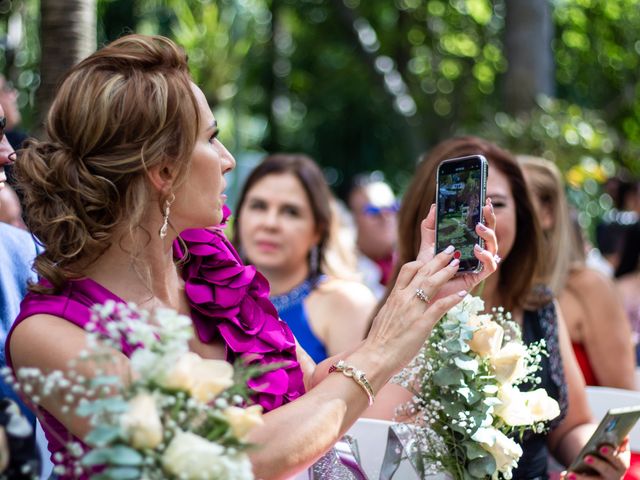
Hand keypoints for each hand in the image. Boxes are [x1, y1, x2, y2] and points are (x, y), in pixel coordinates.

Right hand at [365, 230, 466, 370]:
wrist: (375, 355)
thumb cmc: (379, 340)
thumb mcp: (386, 316)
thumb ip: (395, 306)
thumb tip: (400, 303)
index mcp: (395, 296)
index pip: (408, 270)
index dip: (422, 261)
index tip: (431, 255)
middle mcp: (404, 298)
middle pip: (423, 272)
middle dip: (438, 259)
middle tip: (450, 250)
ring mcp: (413, 309)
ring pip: (431, 283)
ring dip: (446, 272)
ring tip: (456, 264)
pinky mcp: (422, 323)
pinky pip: (440, 307)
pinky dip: (453, 298)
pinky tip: (463, 293)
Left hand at [416, 199, 497, 300]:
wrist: (422, 290)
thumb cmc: (427, 268)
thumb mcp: (427, 243)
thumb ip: (429, 225)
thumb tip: (434, 205)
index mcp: (467, 243)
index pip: (481, 226)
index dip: (487, 213)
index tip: (487, 200)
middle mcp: (475, 253)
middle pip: (490, 234)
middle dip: (490, 220)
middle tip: (485, 208)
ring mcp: (478, 265)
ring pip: (494, 248)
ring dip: (489, 236)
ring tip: (478, 228)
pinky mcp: (477, 277)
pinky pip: (490, 267)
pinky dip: (487, 257)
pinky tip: (478, 250)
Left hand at [563, 441, 630, 478]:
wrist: (602, 464)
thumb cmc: (608, 451)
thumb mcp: (614, 445)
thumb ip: (617, 440)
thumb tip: (621, 435)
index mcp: (621, 464)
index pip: (619, 460)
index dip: (610, 454)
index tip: (602, 448)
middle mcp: (615, 476)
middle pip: (606, 471)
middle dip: (597, 464)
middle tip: (586, 458)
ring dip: (581, 478)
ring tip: (570, 474)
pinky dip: (575, 479)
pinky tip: (564, 475)